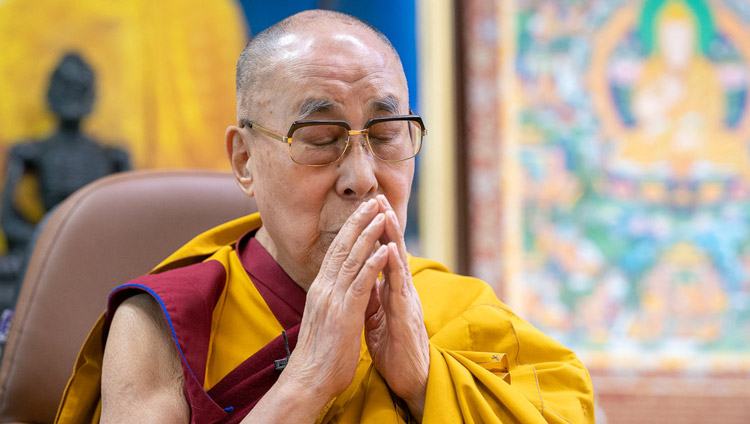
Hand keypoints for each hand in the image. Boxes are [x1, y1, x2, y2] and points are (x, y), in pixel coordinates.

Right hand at [280, 198, 387, 407]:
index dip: (350, 229)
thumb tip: (345, 285)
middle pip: (342, 247)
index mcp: (321, 288)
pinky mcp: (344, 313)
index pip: (336, 251)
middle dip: (359, 221)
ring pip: (352, 259)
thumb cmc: (320, 353)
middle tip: (373, 200)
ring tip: (382, 214)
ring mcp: (333, 299)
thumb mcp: (327, 317)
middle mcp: (324, 288)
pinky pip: (361, 283)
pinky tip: (384, 249)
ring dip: (368, 234)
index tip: (362, 211)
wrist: (309, 379)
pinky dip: (373, 264)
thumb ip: (336, 298)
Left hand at [364, 195, 429, 419]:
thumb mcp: (378, 320)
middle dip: (386, 224)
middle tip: (378, 198)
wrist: (410, 380)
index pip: (383, 255)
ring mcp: (406, 302)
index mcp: (392, 291)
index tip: (367, 209)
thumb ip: (373, 299)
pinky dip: (395, 269)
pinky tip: (390, 252)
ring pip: (398, 264)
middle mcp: (402, 291)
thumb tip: (363, 282)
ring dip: (392, 238)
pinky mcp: (406, 318)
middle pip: (393, 251)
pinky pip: (399, 290)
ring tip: (386, 214)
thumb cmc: (395, 350)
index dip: (376, 232)